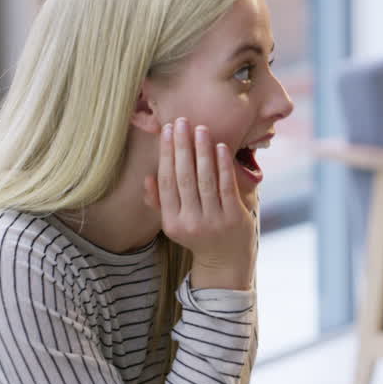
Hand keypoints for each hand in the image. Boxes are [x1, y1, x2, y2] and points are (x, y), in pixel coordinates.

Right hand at [144, 118, 257, 289]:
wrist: (226, 262)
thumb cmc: (198, 235)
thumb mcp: (174, 223)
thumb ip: (160, 201)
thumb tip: (147, 178)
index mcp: (171, 222)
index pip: (167, 182)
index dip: (166, 154)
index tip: (168, 131)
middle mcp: (191, 222)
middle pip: (184, 177)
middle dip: (182, 147)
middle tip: (182, 121)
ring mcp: (214, 220)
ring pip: (205, 180)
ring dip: (202, 152)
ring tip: (201, 129)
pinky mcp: (234, 218)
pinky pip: (226, 186)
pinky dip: (223, 166)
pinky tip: (220, 147)